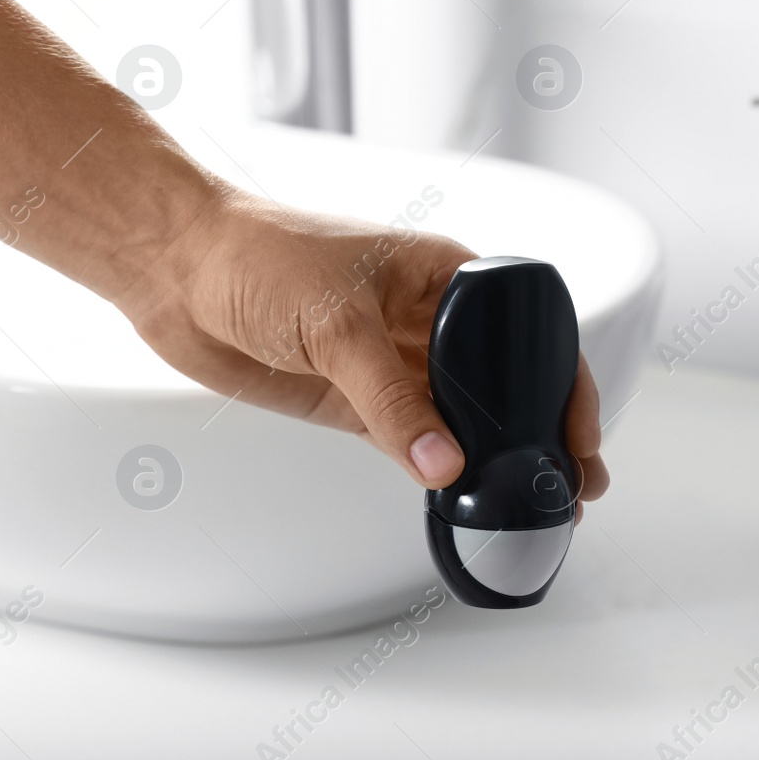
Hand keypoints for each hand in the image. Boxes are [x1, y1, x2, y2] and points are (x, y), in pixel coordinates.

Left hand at [119, 191, 609, 513]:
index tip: (579, 435)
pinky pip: (412, 444)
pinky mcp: (355, 402)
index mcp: (445, 275)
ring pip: (462, 421)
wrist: (179, 270)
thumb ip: (392, 399)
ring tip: (537, 503)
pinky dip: (438, 474)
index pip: (527, 331)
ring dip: (496, 460)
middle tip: (574, 486)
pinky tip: (466, 499)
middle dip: (540, 432)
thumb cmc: (259, 256)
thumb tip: (446, 463)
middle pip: (503, 384)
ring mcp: (392, 364)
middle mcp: (427, 320)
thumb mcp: (337, 323)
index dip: (563, 382)